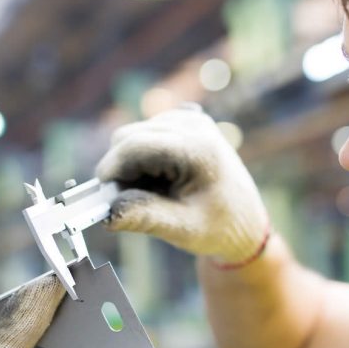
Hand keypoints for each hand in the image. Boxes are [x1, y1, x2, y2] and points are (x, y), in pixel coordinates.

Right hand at [95, 106, 268, 266]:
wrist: (245, 222)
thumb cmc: (218, 228)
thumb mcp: (182, 229)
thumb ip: (145, 218)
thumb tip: (107, 213)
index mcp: (198, 149)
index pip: (134, 146)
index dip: (111, 170)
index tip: (103, 198)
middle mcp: (194, 124)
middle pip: (128, 137)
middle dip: (122, 171)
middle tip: (139, 202)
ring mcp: (191, 118)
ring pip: (132, 134)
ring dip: (132, 165)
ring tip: (157, 193)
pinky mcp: (185, 120)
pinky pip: (145, 132)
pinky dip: (144, 156)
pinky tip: (163, 176)